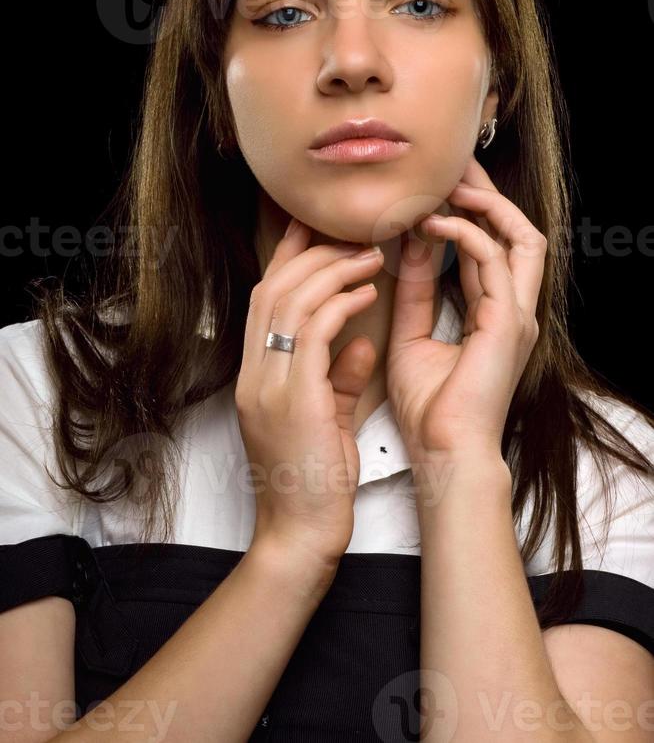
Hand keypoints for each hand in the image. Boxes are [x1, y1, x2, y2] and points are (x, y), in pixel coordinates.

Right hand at [235, 223, 383, 567]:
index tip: (312, 228)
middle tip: (352, 236)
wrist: (300, 537)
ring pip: (291, 302)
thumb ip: (339, 378)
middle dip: (312, 253)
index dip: (287, 258)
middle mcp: (255, 375)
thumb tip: (359, 341)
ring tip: (369, 257)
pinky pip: (315, 332)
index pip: (264, 300)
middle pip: (273, 290)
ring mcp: (267, 386)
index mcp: (257, 377)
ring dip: (333, 271)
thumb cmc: (315, 483)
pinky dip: (341, 304)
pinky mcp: (292, 400)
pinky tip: (369, 294)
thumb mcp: (327, 420)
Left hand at [386, 155, 546, 461]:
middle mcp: (513, 310)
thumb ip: (413, 291)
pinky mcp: (508, 322)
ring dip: (484, 205)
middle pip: (516, 233)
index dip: (467, 213)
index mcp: (494, 315)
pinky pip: (497, 260)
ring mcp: (517, 315)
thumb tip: (405, 246)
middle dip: (486, 195)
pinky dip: (467, 233)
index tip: (433, 188)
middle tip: (450, 167)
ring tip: (446, 185)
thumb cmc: (429, 408)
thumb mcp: (411, 335)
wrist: (443, 452)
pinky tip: (434, 223)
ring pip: (520, 237)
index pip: (491, 248)